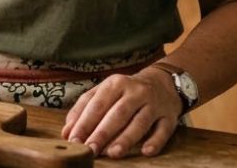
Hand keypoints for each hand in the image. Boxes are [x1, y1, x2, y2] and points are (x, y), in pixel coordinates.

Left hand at [60, 69, 181, 157]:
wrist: (162, 83)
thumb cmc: (125, 92)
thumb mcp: (105, 92)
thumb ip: (84, 109)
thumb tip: (67, 132)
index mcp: (115, 84)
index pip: (96, 104)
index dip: (84, 122)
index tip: (73, 139)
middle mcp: (135, 92)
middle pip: (117, 114)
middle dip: (102, 132)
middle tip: (90, 149)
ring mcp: (154, 104)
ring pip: (140, 122)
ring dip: (126, 139)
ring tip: (112, 153)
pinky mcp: (169, 116)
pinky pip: (163, 130)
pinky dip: (155, 141)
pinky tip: (146, 152)